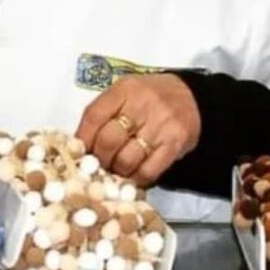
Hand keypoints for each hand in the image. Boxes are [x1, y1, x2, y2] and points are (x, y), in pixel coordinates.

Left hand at [76, 74, 200, 186]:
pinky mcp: (175, 143)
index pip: (94, 115)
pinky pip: (149, 170)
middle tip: (98, 166)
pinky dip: (137, 179)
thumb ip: (104, 113)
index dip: (82, 138)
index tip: (78, 152)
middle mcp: (142, 105)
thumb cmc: (150, 98)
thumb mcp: (126, 93)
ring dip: (117, 172)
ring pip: (127, 159)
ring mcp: (160, 125)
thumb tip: (80, 145)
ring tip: (116, 172)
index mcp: (124, 90)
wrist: (192, 97)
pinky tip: (133, 177)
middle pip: (109, 140)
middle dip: (99, 159)